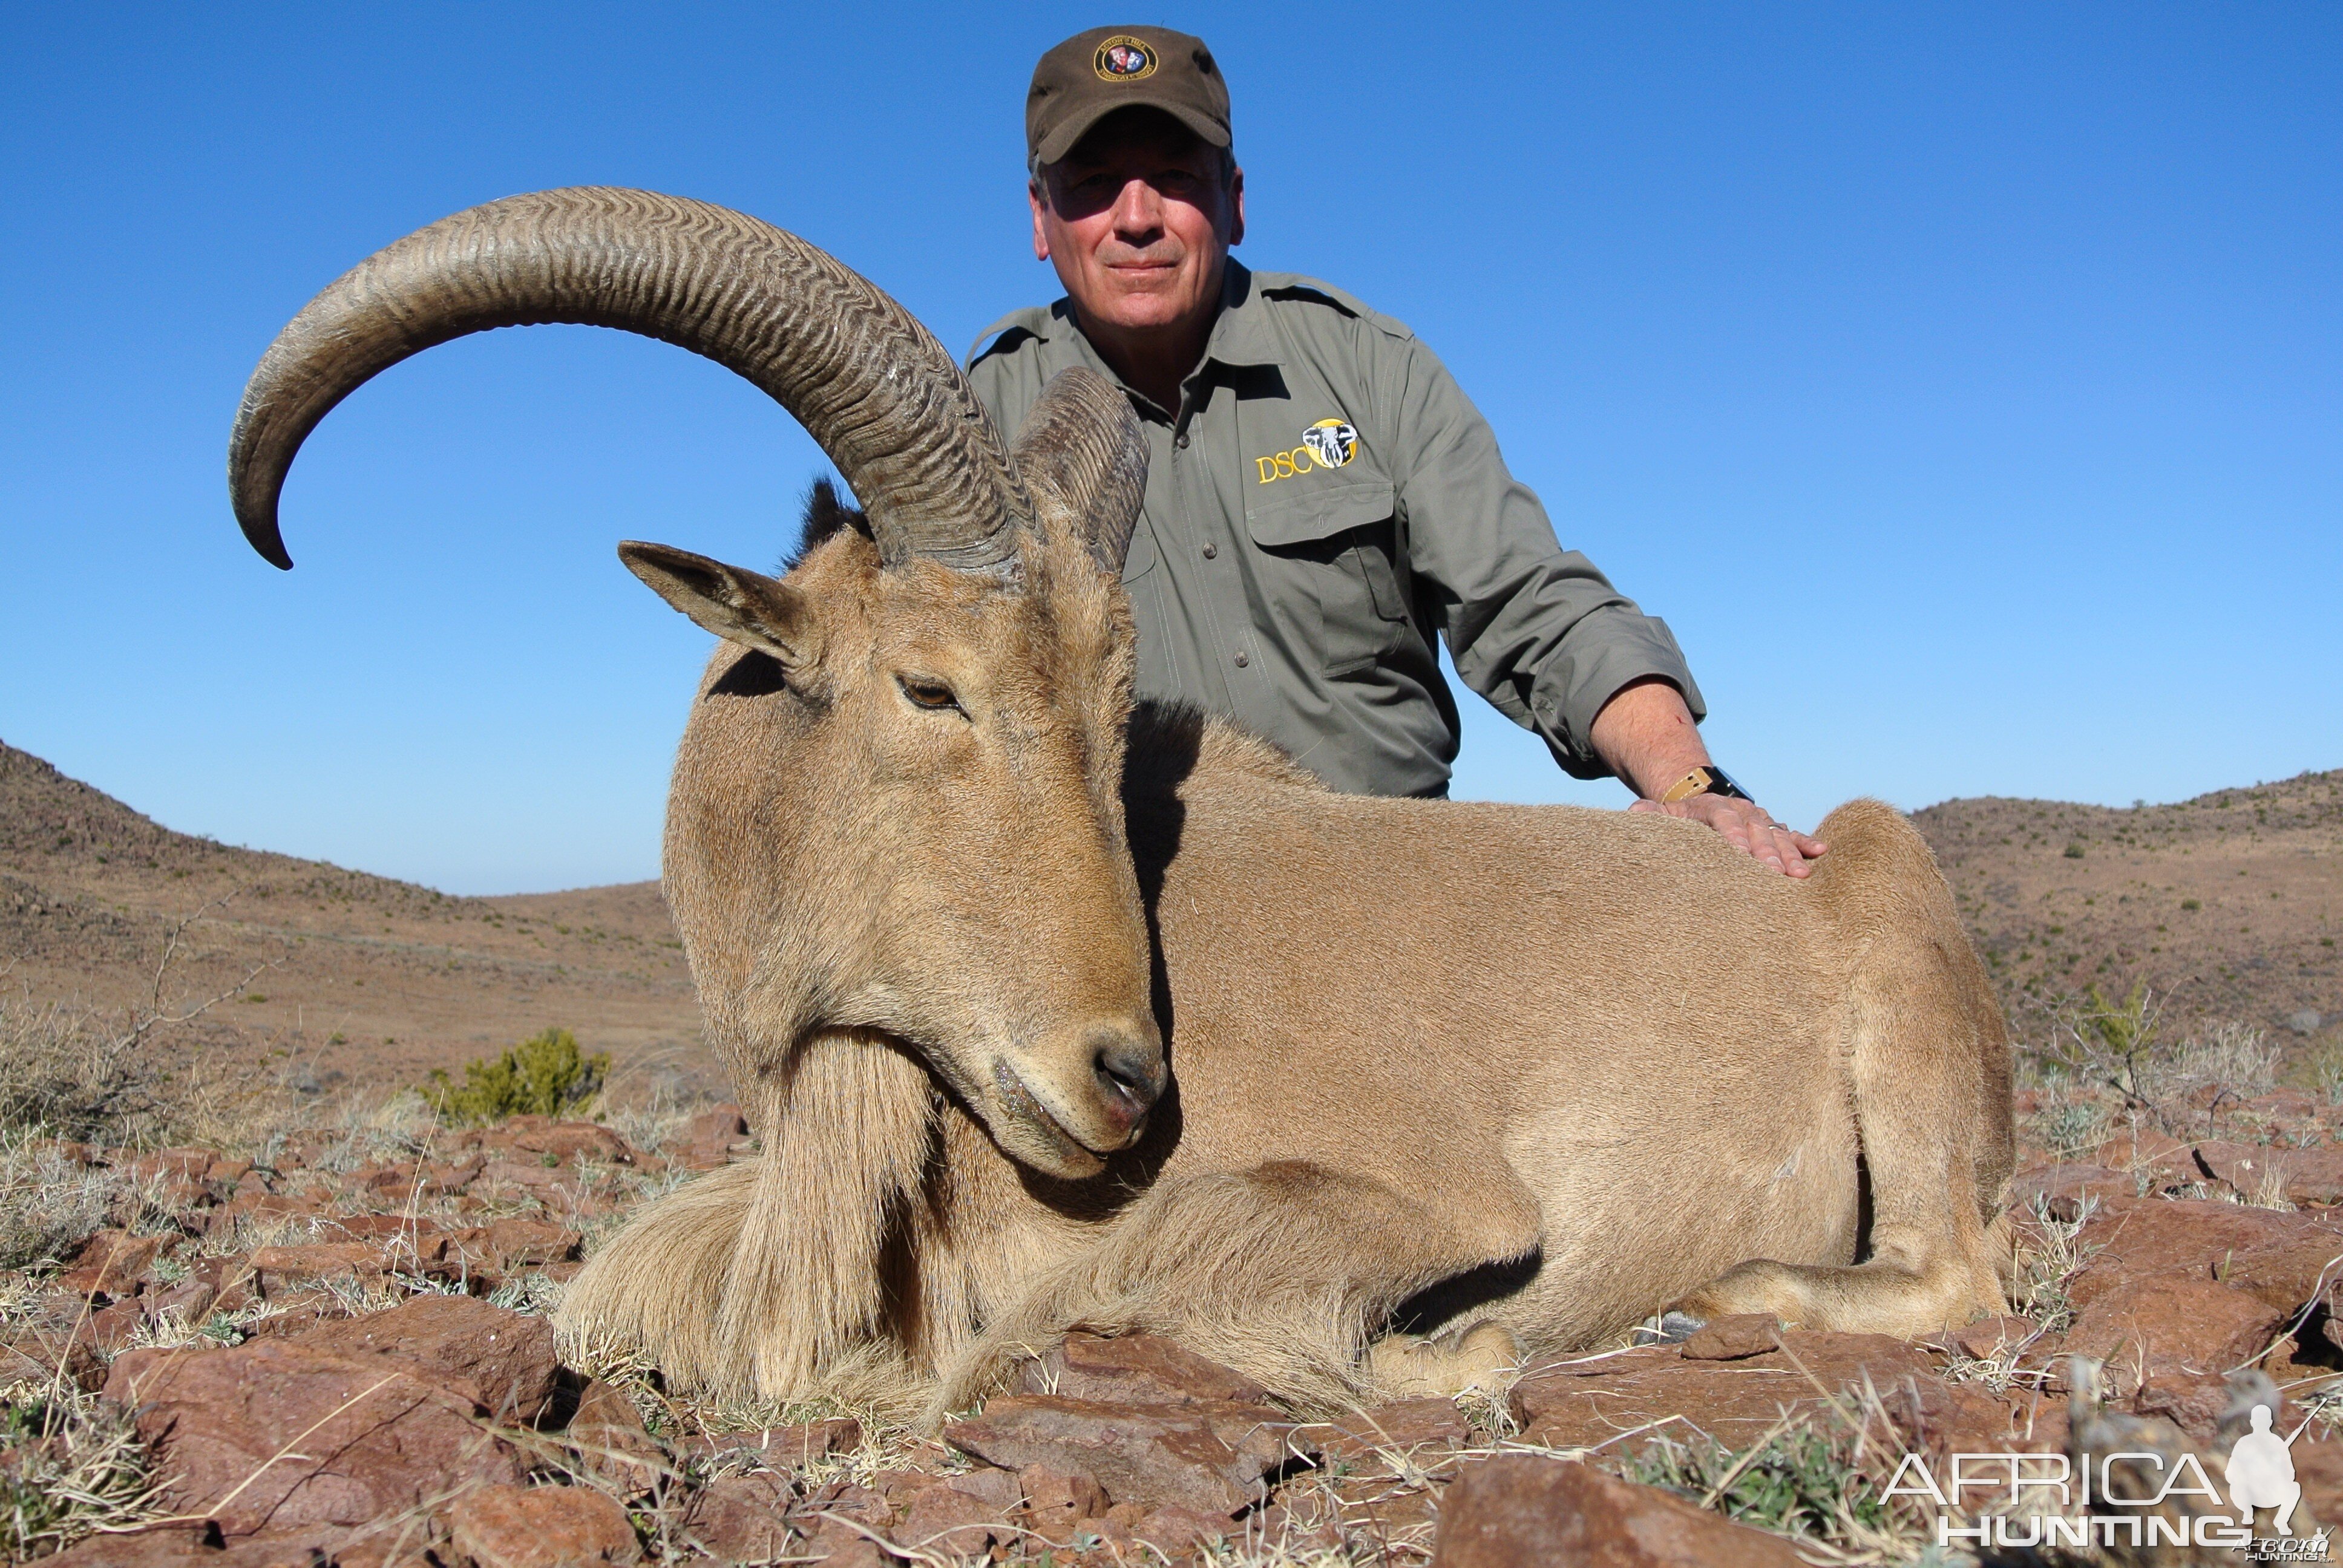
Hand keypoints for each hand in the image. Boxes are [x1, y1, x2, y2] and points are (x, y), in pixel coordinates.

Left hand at [1630, 793, 1827, 877]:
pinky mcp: (1771, 827)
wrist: (1697, 800)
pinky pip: (1791, 834)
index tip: (1739, 852)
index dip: (1731, 835)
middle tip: (1775, 874)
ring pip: (1776, 834)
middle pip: (1754, 829)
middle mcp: (1738, 811)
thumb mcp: (1662, 815)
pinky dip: (1805, 842)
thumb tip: (1636, 813)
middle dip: (1765, 852)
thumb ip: (1650, 815)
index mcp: (1711, 808)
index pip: (1722, 819)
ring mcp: (1757, 818)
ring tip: (1800, 875)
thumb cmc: (1677, 820)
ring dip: (1789, 854)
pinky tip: (1821, 852)